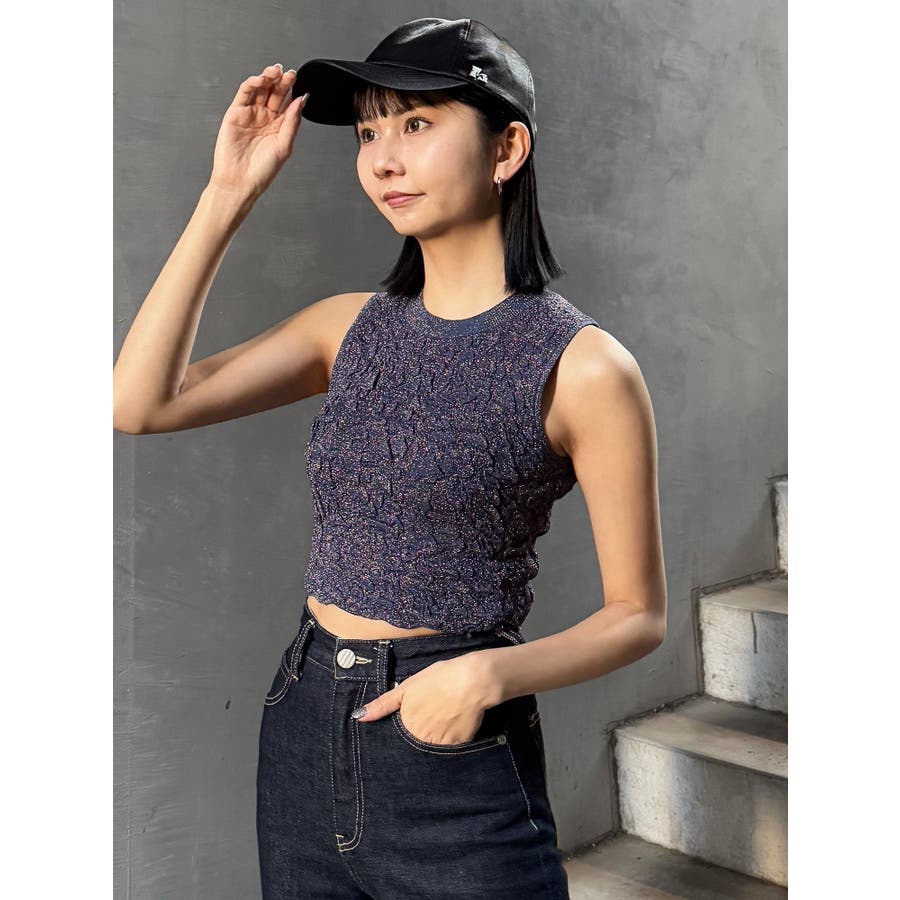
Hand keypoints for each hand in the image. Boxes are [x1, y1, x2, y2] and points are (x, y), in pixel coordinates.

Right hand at [208, 63, 309, 200]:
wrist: (240, 181)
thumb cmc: (263, 170)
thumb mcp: (284, 145)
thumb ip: (292, 121)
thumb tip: (302, 100)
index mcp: (278, 126)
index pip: (287, 103)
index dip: (292, 90)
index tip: (299, 80)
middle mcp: (264, 118)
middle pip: (274, 93)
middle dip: (282, 82)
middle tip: (290, 73)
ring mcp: (250, 114)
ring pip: (260, 90)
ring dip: (268, 78)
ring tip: (276, 71)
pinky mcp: (235, 113)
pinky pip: (244, 93)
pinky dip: (252, 83)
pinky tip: (261, 80)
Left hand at [351, 652, 494, 744]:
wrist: (473, 680)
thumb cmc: (440, 678)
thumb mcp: (408, 687)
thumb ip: (382, 705)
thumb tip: (357, 717)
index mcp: (405, 723)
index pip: (398, 736)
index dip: (406, 727)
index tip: (416, 717)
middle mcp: (419, 738)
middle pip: (414, 743)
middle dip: (419, 734)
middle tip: (431, 716)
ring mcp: (438, 744)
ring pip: (430, 748)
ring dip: (433, 738)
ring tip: (443, 718)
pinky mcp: (456, 746)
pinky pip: (448, 749)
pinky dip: (449, 738)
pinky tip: (454, 722)